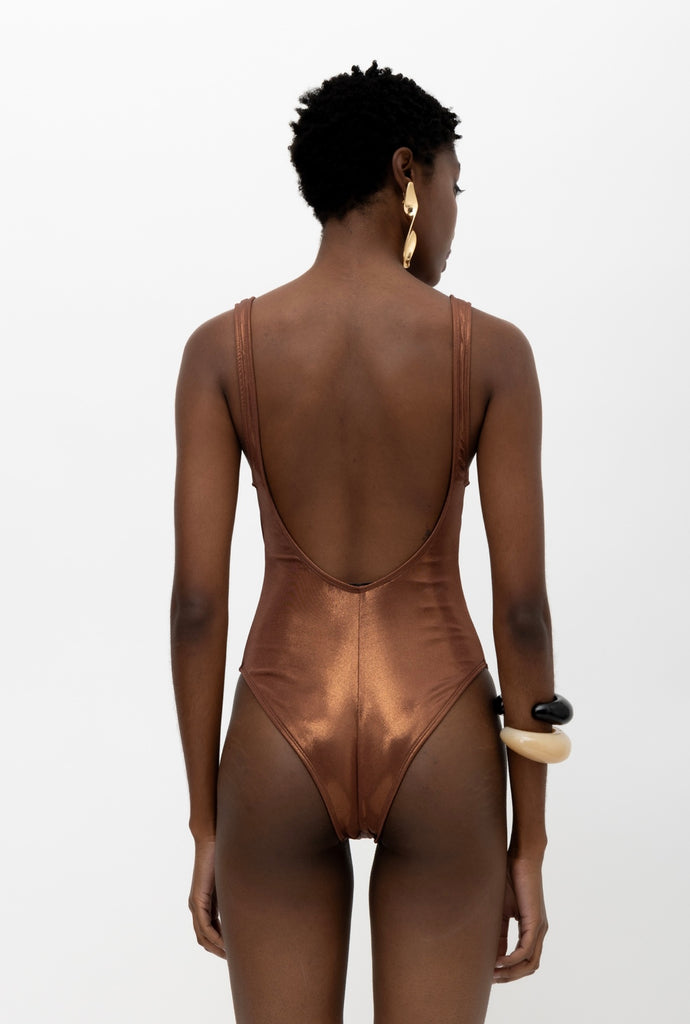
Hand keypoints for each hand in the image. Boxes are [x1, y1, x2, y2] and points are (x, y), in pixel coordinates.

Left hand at [188, 838, 225, 958]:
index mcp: (205, 902)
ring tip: (231, 956)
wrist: (212, 840)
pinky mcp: (198, 900)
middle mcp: (197, 905)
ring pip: (203, 935)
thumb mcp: (231, 881)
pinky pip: (205, 926)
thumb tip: (251, 900)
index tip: (234, 952)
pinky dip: (215, 938)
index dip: (220, 943)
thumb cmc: (222, 856)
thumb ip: (235, 893)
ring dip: (216, 948)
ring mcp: (196, 904)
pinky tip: (226, 944)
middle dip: (218, 950)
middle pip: (204, 937)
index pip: (210, 930)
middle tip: (234, 960)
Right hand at [493, 855, 547, 982]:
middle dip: (510, 977)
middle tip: (491, 980)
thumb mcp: (501, 909)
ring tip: (493, 973)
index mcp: (532, 928)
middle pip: (529, 966)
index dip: (508, 970)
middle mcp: (539, 931)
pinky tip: (498, 960)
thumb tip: (492, 952)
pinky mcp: (535, 921)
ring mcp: (539, 928)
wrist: (522, 858)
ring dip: (511, 972)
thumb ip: (499, 930)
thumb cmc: (511, 878)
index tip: (489, 974)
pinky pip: (526, 950)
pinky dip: (512, 959)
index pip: (524, 959)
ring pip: (529, 963)